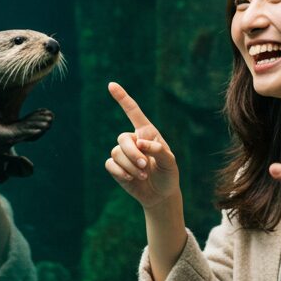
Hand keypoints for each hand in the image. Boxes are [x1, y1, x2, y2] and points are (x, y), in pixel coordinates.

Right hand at [104, 82, 179, 207]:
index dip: (122, 98)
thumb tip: (140, 142)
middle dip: (132, 153)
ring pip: (116, 153)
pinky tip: (131, 179)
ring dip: (130, 166)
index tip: (111, 85)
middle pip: (122, 138)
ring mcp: (123, 154)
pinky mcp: (116, 168)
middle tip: (145, 165)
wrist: (161, 195)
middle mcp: (133, 140)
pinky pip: (110, 165)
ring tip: (143, 175)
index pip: (133, 112)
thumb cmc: (168, 175)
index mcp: (147, 133)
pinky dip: (121, 173)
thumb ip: (158, 150)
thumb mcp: (170, 162)